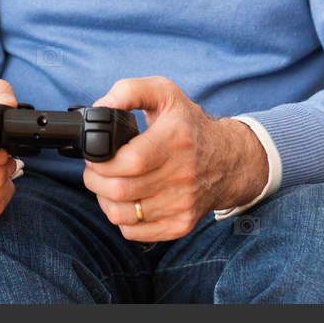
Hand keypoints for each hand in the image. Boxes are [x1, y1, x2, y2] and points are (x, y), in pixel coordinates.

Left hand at [82, 76, 267, 241]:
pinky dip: (121, 218)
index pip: (128, 161)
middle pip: (119, 190)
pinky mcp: (181, 225)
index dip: (101, 160)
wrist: (229, 160)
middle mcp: (182, 175)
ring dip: (104, 200)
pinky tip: (125, 201)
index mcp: (176, 139)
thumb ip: (129, 90)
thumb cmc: (189, 125)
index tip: (95, 154)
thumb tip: (101, 107)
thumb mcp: (164, 93)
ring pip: (121, 214)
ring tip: (108, 184)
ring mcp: (182, 204)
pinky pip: (134, 232)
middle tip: (96, 169)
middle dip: (95, 180)